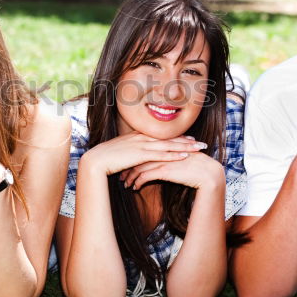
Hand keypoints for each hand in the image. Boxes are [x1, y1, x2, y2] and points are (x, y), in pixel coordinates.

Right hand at [80, 133, 205, 177]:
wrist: (95, 160)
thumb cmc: (105, 159)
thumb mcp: (120, 154)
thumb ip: (130, 154)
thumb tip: (136, 159)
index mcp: (137, 137)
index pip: (161, 136)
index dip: (176, 138)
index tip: (189, 138)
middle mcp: (141, 138)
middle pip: (168, 138)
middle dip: (186, 140)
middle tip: (201, 143)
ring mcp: (141, 145)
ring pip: (168, 145)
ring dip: (185, 146)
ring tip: (199, 148)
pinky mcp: (140, 154)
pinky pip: (161, 154)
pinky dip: (174, 154)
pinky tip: (185, 156)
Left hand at [121, 152, 224, 191]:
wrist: (207, 173)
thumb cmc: (195, 167)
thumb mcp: (179, 159)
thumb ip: (169, 157)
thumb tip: (160, 162)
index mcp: (164, 146)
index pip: (143, 150)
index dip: (133, 158)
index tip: (126, 165)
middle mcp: (161, 151)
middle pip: (137, 157)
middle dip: (127, 167)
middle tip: (120, 175)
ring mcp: (162, 160)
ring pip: (139, 167)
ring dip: (130, 177)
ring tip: (125, 184)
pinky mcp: (164, 171)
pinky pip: (145, 176)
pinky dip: (137, 182)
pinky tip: (134, 188)